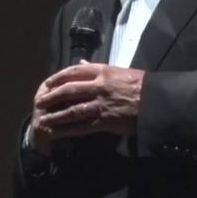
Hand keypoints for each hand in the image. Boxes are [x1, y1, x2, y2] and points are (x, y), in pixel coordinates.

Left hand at [28, 61, 143, 153]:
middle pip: (68, 90)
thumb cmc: (140, 85)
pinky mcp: (105, 121)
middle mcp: (99, 86)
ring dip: (55, 116)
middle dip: (51, 97)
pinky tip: (58, 134)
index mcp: (102, 71)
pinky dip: (68, 131)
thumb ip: (98, 69)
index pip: (73, 71)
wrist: (157, 101)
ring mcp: (101, 104)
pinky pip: (82, 127)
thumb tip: (81, 63)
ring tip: (43, 120)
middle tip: (39, 103)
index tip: (47, 83)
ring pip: (72, 110)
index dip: (57, 77)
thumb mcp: (119, 70)